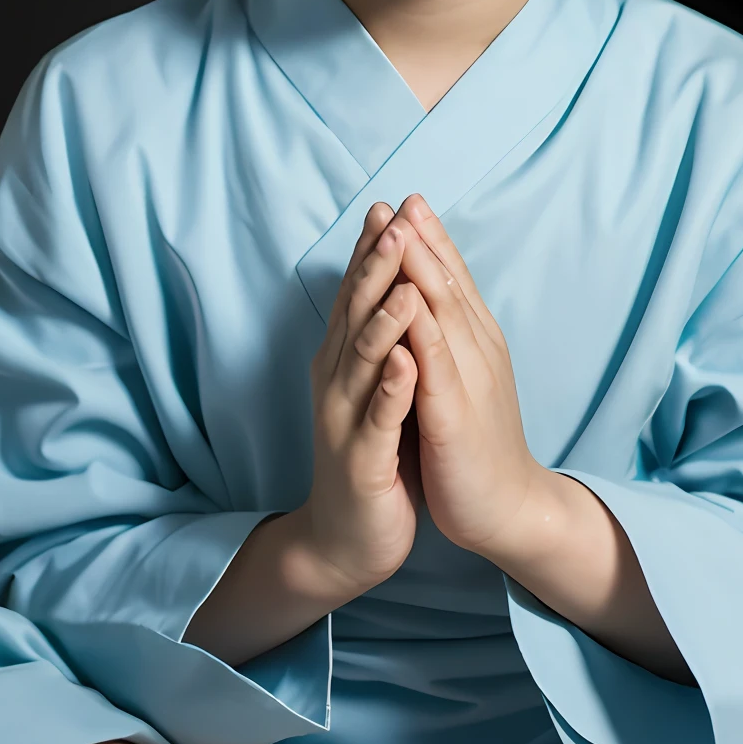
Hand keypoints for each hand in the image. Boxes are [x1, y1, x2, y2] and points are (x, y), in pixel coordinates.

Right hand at [291, 203, 422, 600]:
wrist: (348, 537)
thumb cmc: (371, 457)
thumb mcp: (373, 389)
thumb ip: (379, 340)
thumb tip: (392, 284)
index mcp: (342, 362)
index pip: (357, 295)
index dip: (372, 251)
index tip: (391, 206)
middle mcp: (336, 382)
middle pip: (355, 313)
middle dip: (376, 265)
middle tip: (393, 218)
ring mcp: (345, 420)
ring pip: (364, 359)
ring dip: (383, 317)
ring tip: (403, 280)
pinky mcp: (362, 460)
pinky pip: (378, 418)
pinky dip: (391, 388)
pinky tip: (406, 363)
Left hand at [384, 195, 542, 559]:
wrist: (507, 508)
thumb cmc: (474, 442)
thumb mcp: (459, 378)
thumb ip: (446, 337)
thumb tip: (425, 296)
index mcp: (475, 342)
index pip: (451, 279)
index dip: (430, 239)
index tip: (407, 200)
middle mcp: (477, 351)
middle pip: (445, 284)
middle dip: (421, 240)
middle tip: (401, 200)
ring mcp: (469, 381)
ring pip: (442, 314)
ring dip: (419, 270)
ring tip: (399, 232)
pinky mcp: (455, 416)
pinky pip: (434, 367)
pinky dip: (419, 333)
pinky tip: (404, 305)